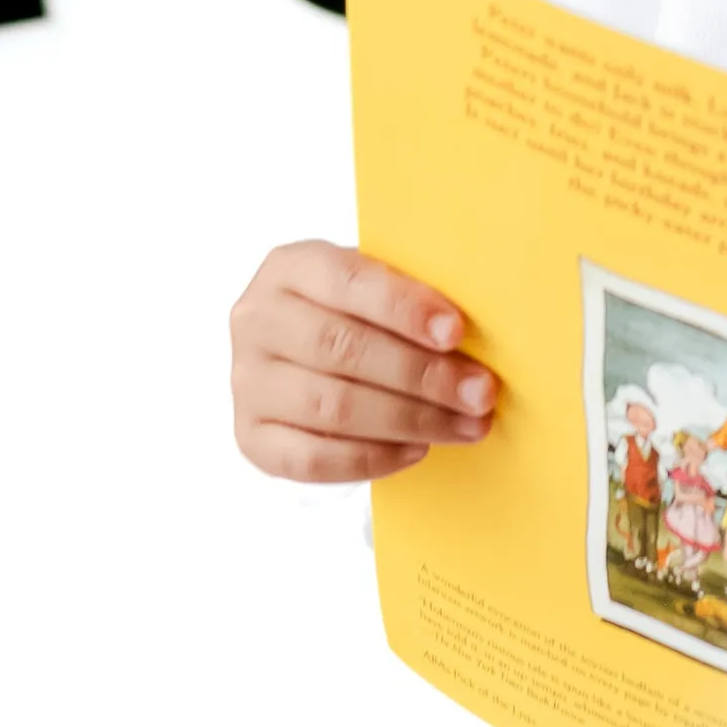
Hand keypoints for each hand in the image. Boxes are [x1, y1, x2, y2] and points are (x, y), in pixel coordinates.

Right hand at [230, 239, 497, 482]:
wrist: (299, 350)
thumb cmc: (353, 310)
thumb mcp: (371, 283)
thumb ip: (407, 295)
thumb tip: (472, 331)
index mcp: (289, 267)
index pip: (348, 281)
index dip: (404, 307)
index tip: (457, 332)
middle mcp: (257, 321)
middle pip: (343, 349)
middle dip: (422, 374)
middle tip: (479, 393)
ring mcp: (247, 381)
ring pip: (333, 407)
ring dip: (410, 419)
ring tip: (464, 425)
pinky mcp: (251, 436)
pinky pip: (312, 458)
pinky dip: (371, 457)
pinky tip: (417, 449)